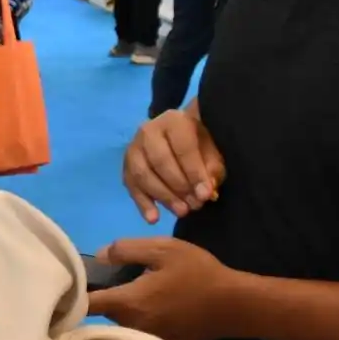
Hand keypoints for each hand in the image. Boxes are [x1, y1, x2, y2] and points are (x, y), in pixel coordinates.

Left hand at [85, 236, 246, 339]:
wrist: (234, 305)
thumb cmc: (198, 273)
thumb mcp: (163, 249)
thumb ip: (126, 250)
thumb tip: (99, 256)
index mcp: (128, 303)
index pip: (87, 304)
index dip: (73, 296)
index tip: (68, 289)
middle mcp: (132, 327)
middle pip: (104, 314)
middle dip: (104, 299)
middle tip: (112, 281)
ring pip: (121, 324)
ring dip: (122, 311)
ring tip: (136, 293)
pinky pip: (138, 334)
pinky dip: (139, 322)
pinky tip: (154, 309)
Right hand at [123, 108, 226, 222]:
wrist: (178, 135)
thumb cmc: (198, 143)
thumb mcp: (212, 152)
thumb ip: (212, 170)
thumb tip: (205, 191)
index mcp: (174, 120)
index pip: (183, 147)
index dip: (194, 172)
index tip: (205, 195)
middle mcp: (149, 130)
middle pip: (160, 161)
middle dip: (179, 186)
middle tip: (195, 205)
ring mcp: (134, 148)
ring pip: (143, 174)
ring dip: (163, 196)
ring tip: (182, 211)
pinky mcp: (126, 166)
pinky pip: (131, 187)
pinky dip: (142, 204)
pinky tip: (154, 219)